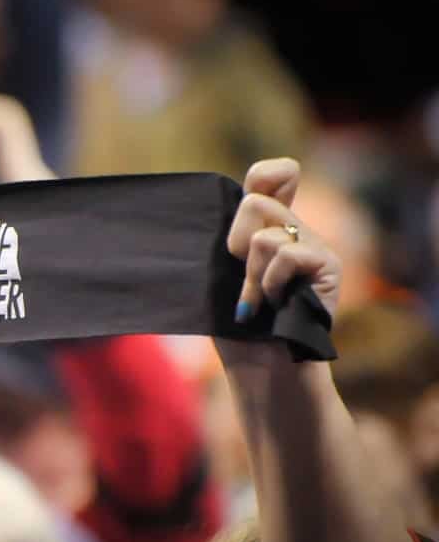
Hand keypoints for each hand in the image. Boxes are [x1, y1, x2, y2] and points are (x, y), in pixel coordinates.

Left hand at [227, 158, 340, 323]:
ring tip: (259, 301)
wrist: (262, 366)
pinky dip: (269, 283)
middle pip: (255, 201)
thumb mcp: (221, 273)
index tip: (248, 198)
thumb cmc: (234, 325)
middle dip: (235, 244)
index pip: (275, 175)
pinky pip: (286, 254)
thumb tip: (212, 204)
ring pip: (265, 235)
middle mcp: (295, 230)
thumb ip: (227, 238)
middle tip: (242, 279)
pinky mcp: (328, 264)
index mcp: (268, 227)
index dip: (264, 175)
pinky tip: (275, 304)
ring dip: (250, 275)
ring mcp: (315, 245)